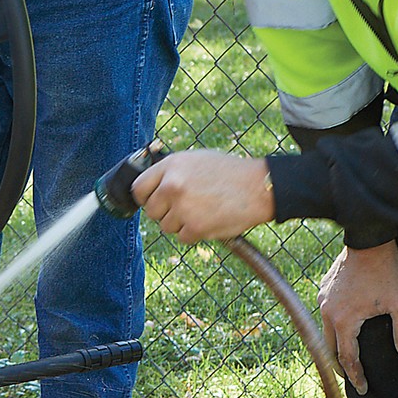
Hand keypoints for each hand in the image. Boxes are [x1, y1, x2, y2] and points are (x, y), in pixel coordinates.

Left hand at [131, 150, 274, 242]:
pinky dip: (194, 234)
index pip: (138, 188)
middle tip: (185, 208)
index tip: (152, 202)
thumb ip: (172, 171)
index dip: (145, 198)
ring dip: (181, 224)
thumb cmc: (229, 173)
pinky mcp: (194, 226)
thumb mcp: (197, 160)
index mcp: (171, 166)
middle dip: (164, 213)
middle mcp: (172, 185)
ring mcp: (182, 207)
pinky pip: (182, 237)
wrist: (258, 187)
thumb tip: (152, 185)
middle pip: (151, 211)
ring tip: (202, 210)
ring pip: (166, 227)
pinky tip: (209, 220)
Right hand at [317, 242, 397, 393]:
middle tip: (352, 377)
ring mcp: (323, 298)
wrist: (370, 240)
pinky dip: (335, 325)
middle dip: (341, 365)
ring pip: (326, 330)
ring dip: (336, 344)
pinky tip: (345, 323)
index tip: (362, 389)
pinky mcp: (324, 287)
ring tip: (347, 353)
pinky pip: (326, 313)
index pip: (347, 357)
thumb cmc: (387, 271)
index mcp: (345, 321)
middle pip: (330, 347)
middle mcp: (328, 312)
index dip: (355, 376)